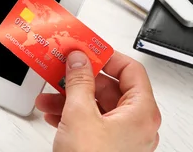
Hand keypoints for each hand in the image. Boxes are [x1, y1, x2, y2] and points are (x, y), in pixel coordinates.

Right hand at [36, 51, 160, 151]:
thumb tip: (80, 59)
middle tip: (63, 68)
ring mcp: (122, 138)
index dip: (107, 56)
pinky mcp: (107, 148)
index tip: (86, 49)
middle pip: (110, 87)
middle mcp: (136, 124)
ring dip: (71, 96)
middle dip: (80, 78)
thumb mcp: (80, 113)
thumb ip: (79, 80)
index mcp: (141, 112)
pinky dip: (72, 114)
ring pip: (96, 105)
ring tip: (50, 93)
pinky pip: (91, 121)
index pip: (130, 70)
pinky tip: (53, 112)